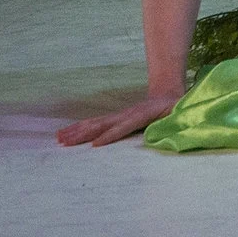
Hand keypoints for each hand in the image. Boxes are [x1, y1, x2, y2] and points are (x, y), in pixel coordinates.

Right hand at [56, 90, 180, 146]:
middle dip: (83, 134)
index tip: (95, 144)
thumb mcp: (178, 113)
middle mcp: (126, 114)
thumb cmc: (175, 107)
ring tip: (59, 138)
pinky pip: (95, 123)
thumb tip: (166, 130)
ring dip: (76, 131)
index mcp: (142, 115)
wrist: (168, 93)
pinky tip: (67, 133)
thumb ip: (173, 120)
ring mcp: (119, 115)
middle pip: (102, 124)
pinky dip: (80, 127)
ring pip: (95, 123)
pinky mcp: (115, 118)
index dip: (110, 135)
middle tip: (65, 143)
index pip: (124, 126)